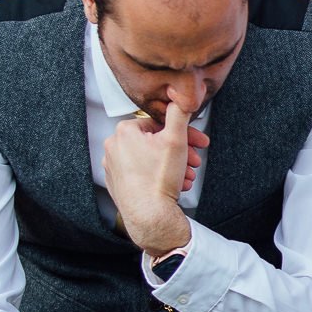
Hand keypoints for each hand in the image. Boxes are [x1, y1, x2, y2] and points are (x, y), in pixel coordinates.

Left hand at [102, 98, 205, 253]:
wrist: (149, 215)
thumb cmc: (158, 180)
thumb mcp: (176, 139)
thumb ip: (179, 112)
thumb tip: (180, 96)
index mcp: (125, 131)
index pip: (160, 125)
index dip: (184, 134)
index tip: (197, 143)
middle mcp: (114, 146)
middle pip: (156, 143)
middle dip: (180, 152)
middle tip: (194, 161)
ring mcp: (113, 166)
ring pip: (150, 159)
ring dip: (173, 166)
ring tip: (185, 176)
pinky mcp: (117, 183)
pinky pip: (141, 173)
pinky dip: (158, 176)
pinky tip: (172, 183)